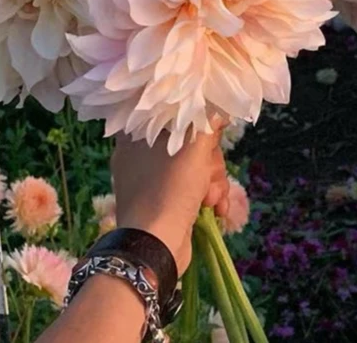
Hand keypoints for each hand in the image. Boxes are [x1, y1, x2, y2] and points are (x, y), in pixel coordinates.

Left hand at [111, 129, 230, 274]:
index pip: (173, 115)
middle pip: (190, 142)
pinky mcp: (162, 202)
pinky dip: (206, 197)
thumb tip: (220, 110)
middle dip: (209, 162)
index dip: (197, 124)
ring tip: (211, 199)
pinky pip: (191, 187)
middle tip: (208, 175)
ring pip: (196, 166)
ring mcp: (150, 181)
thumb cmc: (170, 188)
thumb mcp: (195, 146)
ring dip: (212, 182)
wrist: (154, 247)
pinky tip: (215, 209)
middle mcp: (139, 155)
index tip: (209, 135)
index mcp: (136, 134)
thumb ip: (209, 121)